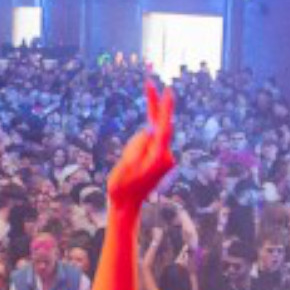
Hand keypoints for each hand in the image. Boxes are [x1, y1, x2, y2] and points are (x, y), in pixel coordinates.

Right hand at [106, 82, 176, 212]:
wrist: (125, 206)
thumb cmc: (122, 188)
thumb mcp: (125, 166)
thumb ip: (138, 146)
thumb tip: (150, 129)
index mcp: (159, 158)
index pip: (164, 127)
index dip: (165, 108)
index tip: (167, 92)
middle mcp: (166, 156)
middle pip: (160, 126)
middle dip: (154, 107)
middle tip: (150, 84)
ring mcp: (164, 158)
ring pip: (149, 137)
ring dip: (136, 144)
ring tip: (128, 166)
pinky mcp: (160, 158)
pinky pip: (149, 143)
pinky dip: (139, 145)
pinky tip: (132, 164)